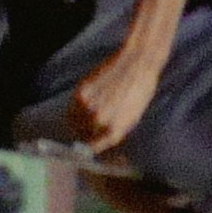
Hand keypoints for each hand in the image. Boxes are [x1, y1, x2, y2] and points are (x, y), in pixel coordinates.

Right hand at [31, 58, 155, 161]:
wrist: (137, 64)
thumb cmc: (139, 91)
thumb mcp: (132, 117)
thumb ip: (115, 130)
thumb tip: (98, 138)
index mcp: (115, 132)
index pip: (93, 147)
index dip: (89, 144)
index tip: (86, 142)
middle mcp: (100, 123)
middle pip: (81, 135)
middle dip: (84, 130)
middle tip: (87, 122)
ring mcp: (89, 108)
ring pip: (73, 121)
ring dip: (77, 118)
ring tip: (89, 109)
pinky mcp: (81, 93)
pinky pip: (71, 107)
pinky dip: (76, 106)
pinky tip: (87, 99)